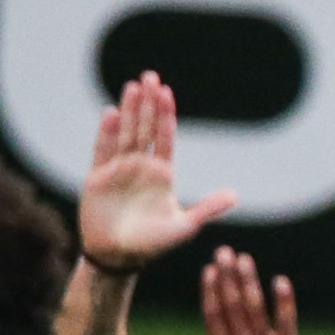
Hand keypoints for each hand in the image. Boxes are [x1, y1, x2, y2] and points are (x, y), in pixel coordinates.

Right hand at [79, 72, 236, 274]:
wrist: (118, 258)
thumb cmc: (153, 245)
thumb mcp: (185, 226)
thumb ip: (208, 209)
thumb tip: (236, 195)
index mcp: (162, 175)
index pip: (165, 139)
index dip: (166, 116)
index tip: (167, 93)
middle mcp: (141, 167)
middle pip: (145, 128)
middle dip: (147, 103)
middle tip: (150, 76)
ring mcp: (119, 169)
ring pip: (125, 133)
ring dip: (128, 110)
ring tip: (132, 86)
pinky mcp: (98, 176)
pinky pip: (102, 149)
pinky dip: (106, 132)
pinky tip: (111, 113)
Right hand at [169, 247, 304, 334]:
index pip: (215, 317)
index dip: (212, 292)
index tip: (208, 270)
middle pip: (234, 306)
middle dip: (228, 277)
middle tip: (224, 251)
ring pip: (257, 310)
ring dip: (250, 282)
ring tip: (245, 258)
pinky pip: (287, 324)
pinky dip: (285, 303)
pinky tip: (281, 281)